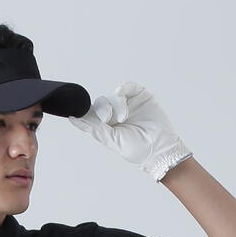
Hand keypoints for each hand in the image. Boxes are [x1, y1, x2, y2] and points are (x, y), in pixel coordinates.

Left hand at [67, 80, 192, 182]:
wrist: (160, 148)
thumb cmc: (138, 150)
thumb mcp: (112, 141)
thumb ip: (95, 129)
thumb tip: (75, 118)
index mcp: (108, 126)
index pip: (92, 115)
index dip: (84, 112)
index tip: (75, 111)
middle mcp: (117, 113)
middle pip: (101, 103)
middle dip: (101, 109)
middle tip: (107, 119)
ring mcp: (129, 103)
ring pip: (113, 95)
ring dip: (115, 104)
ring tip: (123, 118)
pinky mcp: (140, 96)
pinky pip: (127, 86)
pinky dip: (122, 90)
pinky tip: (121, 95)